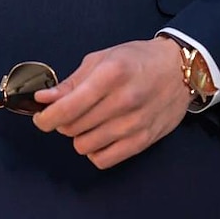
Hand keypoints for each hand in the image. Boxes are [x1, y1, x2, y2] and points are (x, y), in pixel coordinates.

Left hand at [32, 37, 191, 168]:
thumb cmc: (138, 59)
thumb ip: (72, 81)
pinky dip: (95, 150)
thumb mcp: (102, 59)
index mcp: (110, 74)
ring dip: (80, 136)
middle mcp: (123, 100)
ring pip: (85, 146)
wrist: (180, 69)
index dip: (45, 117)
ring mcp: (135, 123)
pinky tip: (101, 135)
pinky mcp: (144, 141)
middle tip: (71, 111)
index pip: (66, 108)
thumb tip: (44, 99)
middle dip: (63, 122)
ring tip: (90, 120)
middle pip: (72, 128)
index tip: (40, 117)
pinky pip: (104, 160)